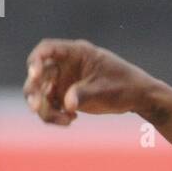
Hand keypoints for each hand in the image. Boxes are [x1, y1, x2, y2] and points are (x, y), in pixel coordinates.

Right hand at [23, 38, 160, 125]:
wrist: (137, 97)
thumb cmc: (124, 86)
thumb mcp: (105, 90)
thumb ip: (84, 94)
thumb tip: (67, 104)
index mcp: (76, 53)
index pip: (47, 49)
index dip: (36, 60)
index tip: (34, 74)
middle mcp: (65, 65)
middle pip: (38, 74)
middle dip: (34, 91)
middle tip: (36, 108)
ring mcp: (63, 81)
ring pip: (41, 93)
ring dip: (45, 109)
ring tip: (66, 120)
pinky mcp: (65, 97)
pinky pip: (50, 107)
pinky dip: (55, 116)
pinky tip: (71, 120)